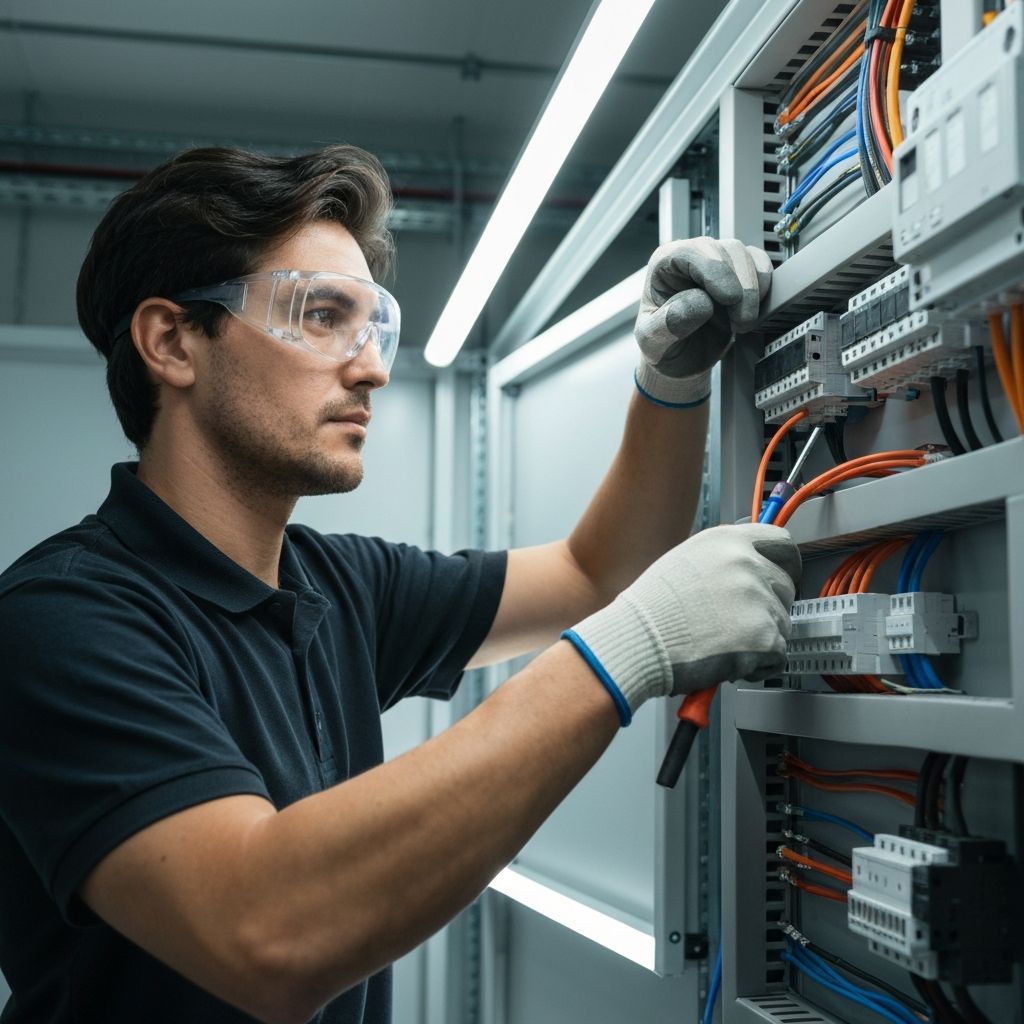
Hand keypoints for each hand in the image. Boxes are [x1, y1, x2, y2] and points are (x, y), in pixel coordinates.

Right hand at [563, 524, 799, 723]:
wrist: (637, 641)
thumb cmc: (650, 609)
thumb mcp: (686, 562)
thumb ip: (724, 562)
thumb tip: (749, 573)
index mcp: (730, 540)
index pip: (783, 544)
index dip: (784, 565)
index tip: (779, 578)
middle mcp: (748, 563)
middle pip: (785, 587)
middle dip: (768, 608)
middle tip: (738, 623)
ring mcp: (759, 599)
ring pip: (782, 624)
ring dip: (760, 638)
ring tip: (722, 643)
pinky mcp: (764, 637)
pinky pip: (777, 655)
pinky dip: (758, 665)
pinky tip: (729, 660)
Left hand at [634, 237, 772, 406]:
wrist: (680, 359)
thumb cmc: (662, 345)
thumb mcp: (653, 341)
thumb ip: (669, 323)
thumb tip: (700, 303)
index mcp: (664, 264)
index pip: (691, 252)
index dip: (714, 270)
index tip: (728, 298)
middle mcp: (693, 257)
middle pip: (727, 250)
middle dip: (740, 286)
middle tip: (740, 321)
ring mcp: (719, 264)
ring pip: (748, 257)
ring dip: (753, 290)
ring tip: (742, 322)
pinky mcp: (740, 275)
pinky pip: (761, 267)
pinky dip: (765, 288)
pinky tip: (753, 311)